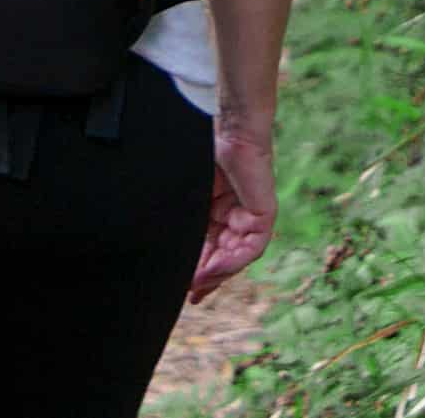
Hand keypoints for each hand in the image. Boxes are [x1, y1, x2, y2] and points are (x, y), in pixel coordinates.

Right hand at [190, 118, 274, 299]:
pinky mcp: (264, 215)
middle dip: (208, 278)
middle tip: (191, 296)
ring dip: (218, 273)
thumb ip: (184, 219)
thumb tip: (160, 244)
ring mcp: (252, 217)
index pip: (210, 248)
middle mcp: (236, 218)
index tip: (183, 288)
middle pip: (224, 257)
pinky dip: (233, 261)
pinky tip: (214, 269)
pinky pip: (251, 248)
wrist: (230, 129)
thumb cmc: (205, 151)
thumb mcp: (190, 194)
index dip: (198, 269)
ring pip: (237, 256)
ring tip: (197, 285)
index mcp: (218, 211)